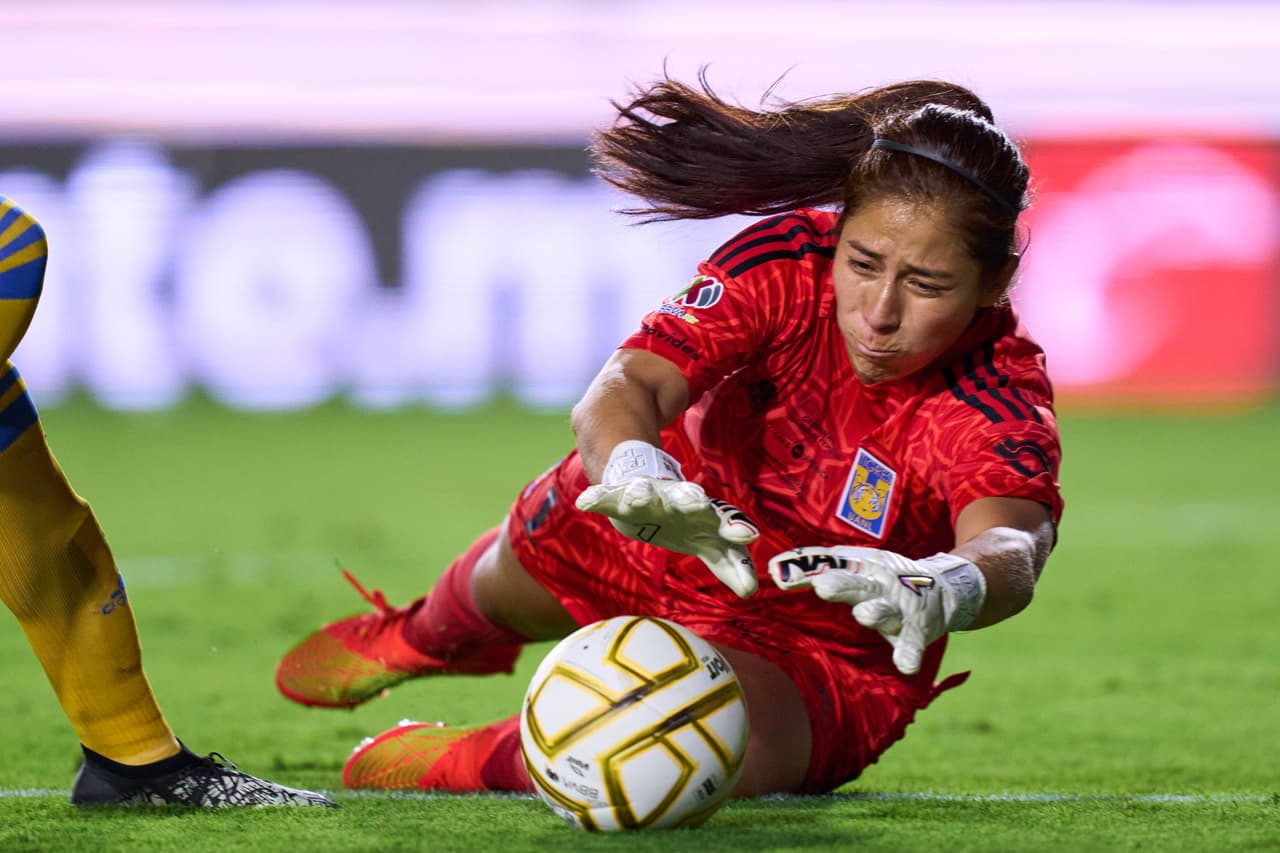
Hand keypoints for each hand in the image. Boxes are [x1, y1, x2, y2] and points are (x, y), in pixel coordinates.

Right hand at [575, 441, 760, 597]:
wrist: (643, 488)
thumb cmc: (682, 522)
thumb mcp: (707, 543)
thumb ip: (730, 564)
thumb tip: (750, 592)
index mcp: (702, 514)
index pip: (723, 520)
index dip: (734, 528)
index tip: (747, 535)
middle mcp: (677, 500)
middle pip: (686, 499)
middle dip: (690, 499)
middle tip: (695, 498)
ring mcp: (647, 496)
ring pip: (646, 492)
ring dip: (643, 493)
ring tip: (639, 494)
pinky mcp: (618, 496)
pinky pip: (606, 496)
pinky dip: (597, 498)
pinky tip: (586, 502)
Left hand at [768, 546, 985, 673]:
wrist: (941, 588)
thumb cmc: (882, 578)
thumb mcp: (853, 565)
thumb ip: (815, 567)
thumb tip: (774, 569)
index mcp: (861, 566)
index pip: (830, 566)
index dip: (805, 570)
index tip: (779, 574)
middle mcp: (880, 584)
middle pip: (858, 584)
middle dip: (842, 584)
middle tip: (823, 586)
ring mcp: (899, 607)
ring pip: (885, 610)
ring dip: (875, 613)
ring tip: (864, 614)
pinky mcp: (917, 629)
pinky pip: (912, 643)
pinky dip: (909, 652)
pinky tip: (905, 665)